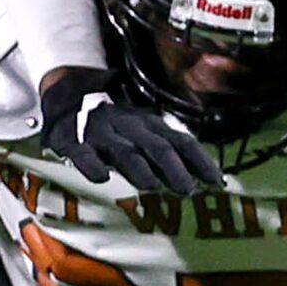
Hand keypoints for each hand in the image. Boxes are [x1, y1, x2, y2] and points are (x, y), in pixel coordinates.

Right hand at [37, 66, 225, 192]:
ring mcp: (102, 133)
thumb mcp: (144, 133)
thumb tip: (202, 180)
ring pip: (124, 150)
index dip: (201, 162)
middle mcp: (131, 127)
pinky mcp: (73, 141)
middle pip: (157, 146)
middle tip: (189, 190)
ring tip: (153, 186)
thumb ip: (169, 155)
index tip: (218, 182)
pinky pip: (83, 152)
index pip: (182, 142)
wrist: (68, 95)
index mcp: (151, 125)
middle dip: (175, 168)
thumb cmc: (116, 125)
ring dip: (140, 168)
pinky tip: (101, 177)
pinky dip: (92, 164)